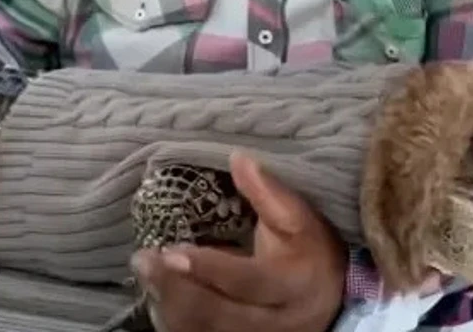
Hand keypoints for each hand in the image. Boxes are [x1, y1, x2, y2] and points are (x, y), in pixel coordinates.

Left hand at [131, 150, 346, 331]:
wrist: (329, 301)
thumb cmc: (310, 252)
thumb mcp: (299, 219)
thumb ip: (268, 192)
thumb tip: (238, 157)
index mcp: (293, 285)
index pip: (248, 282)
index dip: (209, 269)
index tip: (170, 251)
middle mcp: (275, 322)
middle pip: (219, 316)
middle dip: (176, 290)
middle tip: (143, 260)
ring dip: (168, 305)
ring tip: (145, 274)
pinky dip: (174, 320)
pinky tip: (157, 295)